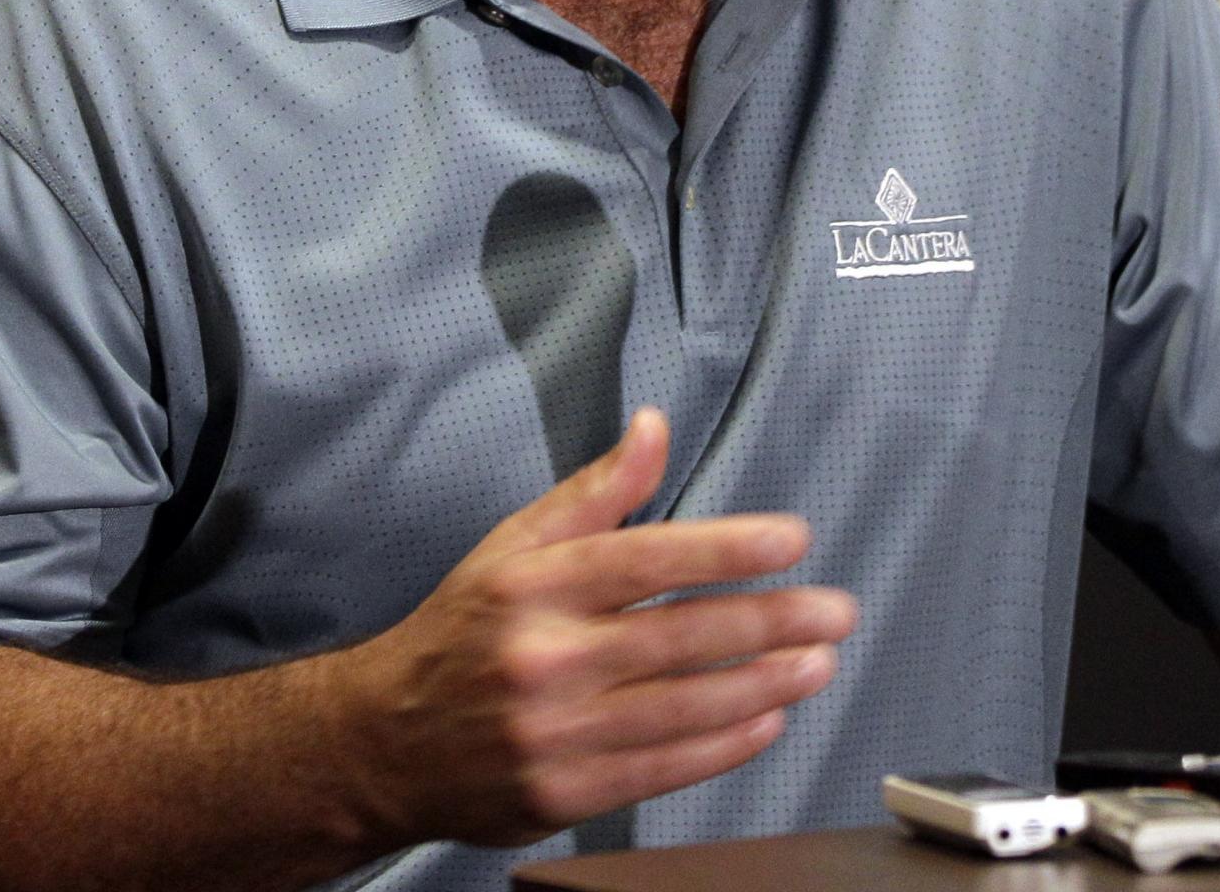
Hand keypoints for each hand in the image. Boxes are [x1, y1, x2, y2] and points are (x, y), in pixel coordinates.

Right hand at [325, 407, 857, 849]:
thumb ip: (595, 492)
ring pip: (681, 707)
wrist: (384, 741)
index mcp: (531, 585)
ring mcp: (552, 731)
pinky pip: (662, 768)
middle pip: (678, 636)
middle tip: (835, 611)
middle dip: (771, 621)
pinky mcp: (563, 793)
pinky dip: (724, 745)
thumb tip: (654, 426)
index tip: (791, 539)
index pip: (644, 557)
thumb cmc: (461, 633)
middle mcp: (542, 657)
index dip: (725, 548)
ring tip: (818, 663)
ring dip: (764, 685)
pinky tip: (767, 720)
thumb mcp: (513, 546)